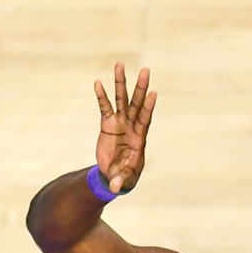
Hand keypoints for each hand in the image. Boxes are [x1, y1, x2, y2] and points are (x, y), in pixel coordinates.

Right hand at [93, 63, 155, 194]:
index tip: (154, 92)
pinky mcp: (107, 124)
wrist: (114, 175)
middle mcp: (131, 126)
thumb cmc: (125, 176)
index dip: (148, 106)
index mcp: (139, 138)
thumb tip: (116, 188)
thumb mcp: (125, 180)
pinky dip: (101, 95)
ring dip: (120, 82)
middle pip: (136, 103)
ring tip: (119, 65)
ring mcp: (120, 123)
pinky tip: (98, 82)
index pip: (145, 118)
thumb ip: (121, 181)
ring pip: (121, 99)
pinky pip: (104, 107)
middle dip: (140, 87)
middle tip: (146, 69)